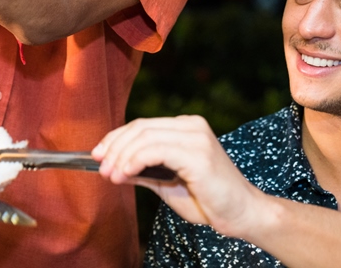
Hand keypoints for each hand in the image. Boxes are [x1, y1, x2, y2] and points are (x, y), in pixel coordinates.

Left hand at [92, 116, 263, 237]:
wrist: (242, 214)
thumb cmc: (208, 200)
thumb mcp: (167, 182)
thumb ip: (144, 170)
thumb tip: (113, 166)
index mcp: (187, 127)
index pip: (143, 125)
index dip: (116, 138)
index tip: (97, 155)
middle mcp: (192, 125)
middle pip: (141, 127)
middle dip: (114, 147)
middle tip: (101, 168)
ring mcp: (196, 137)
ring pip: (145, 137)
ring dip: (121, 156)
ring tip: (111, 176)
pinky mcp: (198, 153)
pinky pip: (155, 150)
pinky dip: (134, 161)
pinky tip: (125, 175)